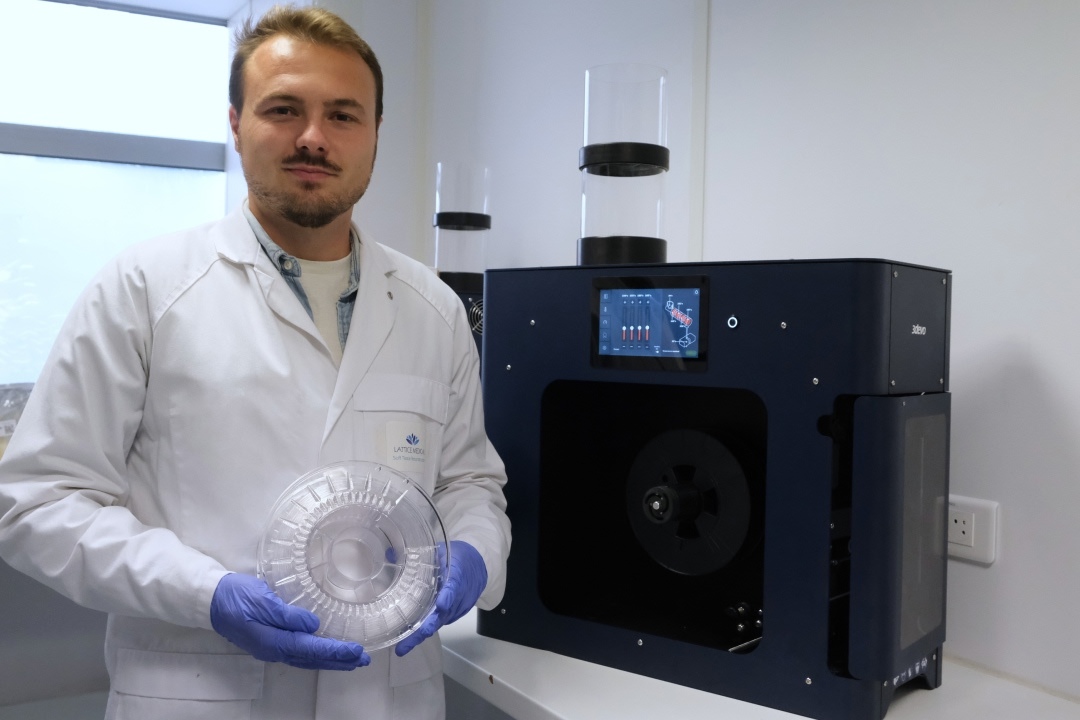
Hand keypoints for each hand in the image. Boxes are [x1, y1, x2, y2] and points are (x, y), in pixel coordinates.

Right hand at [211, 573, 369, 670]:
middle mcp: (274, 649)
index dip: (336, 651)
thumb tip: (313, 625)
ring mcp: (271, 647)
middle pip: (312, 659)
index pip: (311, 649)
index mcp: (273, 641)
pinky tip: (323, 651)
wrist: (210, 599)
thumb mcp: (261, 599)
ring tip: (351, 659)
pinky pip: (298, 652)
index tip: (357, 651)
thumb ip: (287, 614)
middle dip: (339, 661)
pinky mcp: (269, 641)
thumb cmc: (235, 595)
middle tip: (363, 660)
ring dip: (330, 659)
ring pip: (306, 658)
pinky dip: (315, 654)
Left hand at [395, 541, 486, 655]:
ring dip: (422, 634)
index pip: (453, 587)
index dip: (447, 596)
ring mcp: (457, 607)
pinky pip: (440, 622)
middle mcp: (458, 595)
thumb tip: (389, 552)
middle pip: (442, 614)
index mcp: (457, 575)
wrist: (480, 567)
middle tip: (409, 640)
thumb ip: (418, 554)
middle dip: (426, 628)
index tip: (441, 604)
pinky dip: (426, 630)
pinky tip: (410, 638)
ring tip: (403, 646)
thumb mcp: (442, 550)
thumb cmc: (458, 557)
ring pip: (439, 622)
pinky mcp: (455, 614)